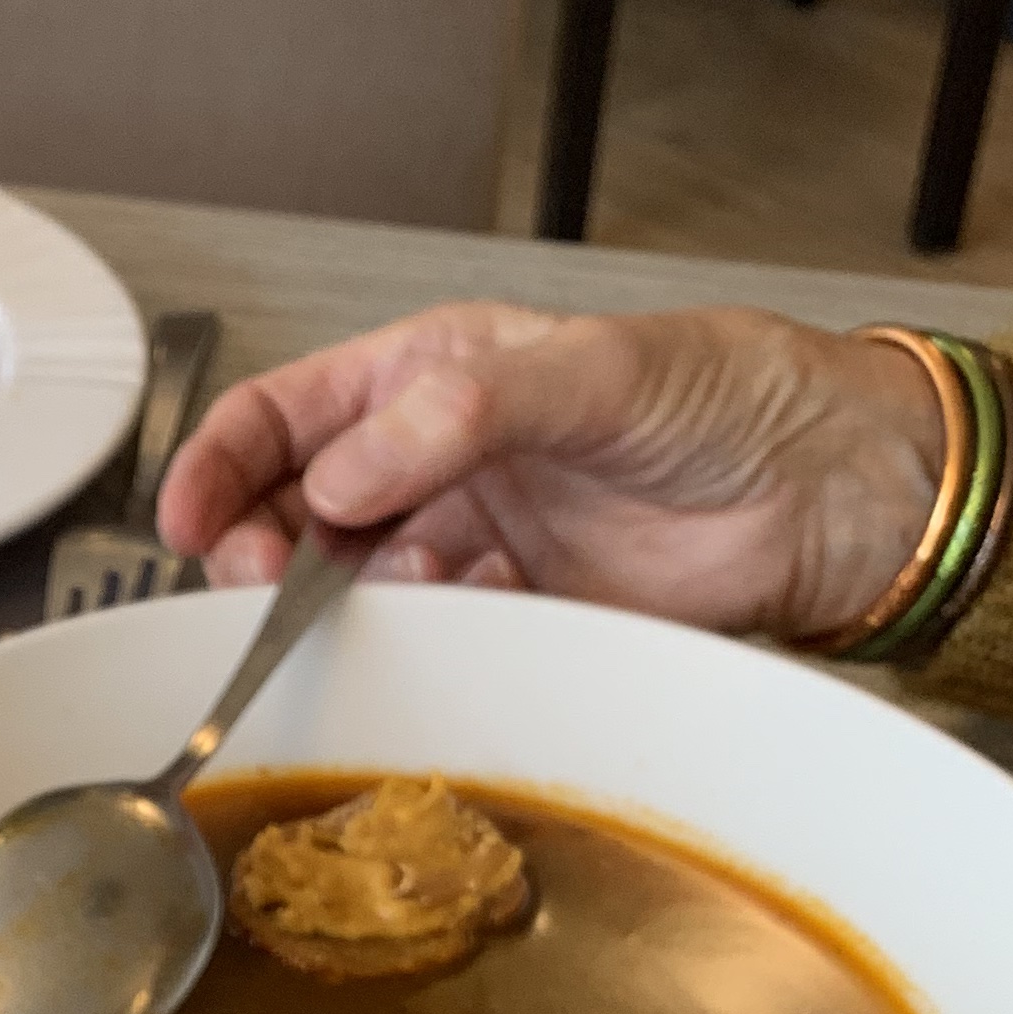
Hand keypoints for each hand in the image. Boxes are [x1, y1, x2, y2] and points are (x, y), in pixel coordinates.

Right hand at [156, 302, 947, 645]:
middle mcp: (436, 462)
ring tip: (411, 578)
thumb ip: (458, 416)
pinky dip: (436, 637)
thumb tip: (342, 476)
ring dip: (355, 596)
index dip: (221, 464)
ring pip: (360, 586)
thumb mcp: (587, 373)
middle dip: (264, 547)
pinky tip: (477, 608)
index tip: (185, 517)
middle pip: (298, 513)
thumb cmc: (725, 397)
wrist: (827, 496)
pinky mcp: (519, 618)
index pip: (286, 417)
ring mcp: (473, 543)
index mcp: (430, 379)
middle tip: (263, 576)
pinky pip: (439, 641)